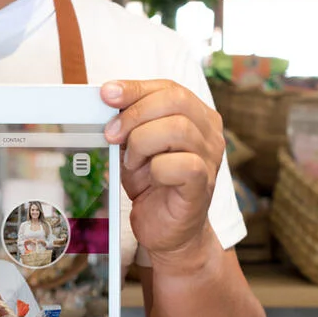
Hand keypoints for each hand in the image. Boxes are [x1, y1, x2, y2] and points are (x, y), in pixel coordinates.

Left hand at [102, 80, 224, 271]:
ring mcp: (210, 158)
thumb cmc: (152, 182)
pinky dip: (157, 168)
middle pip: (175, 101)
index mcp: (196, 115)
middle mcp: (209, 132)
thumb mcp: (135, 144)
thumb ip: (129, 119)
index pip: (168, 88)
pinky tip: (150, 178)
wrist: (166, 228)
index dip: (135, 88)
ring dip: (143, 143)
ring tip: (133, 162)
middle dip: (134, 114)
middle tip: (112, 134)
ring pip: (177, 128)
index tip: (106, 94)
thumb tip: (107, 95)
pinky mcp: (204, 184)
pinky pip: (183, 164)